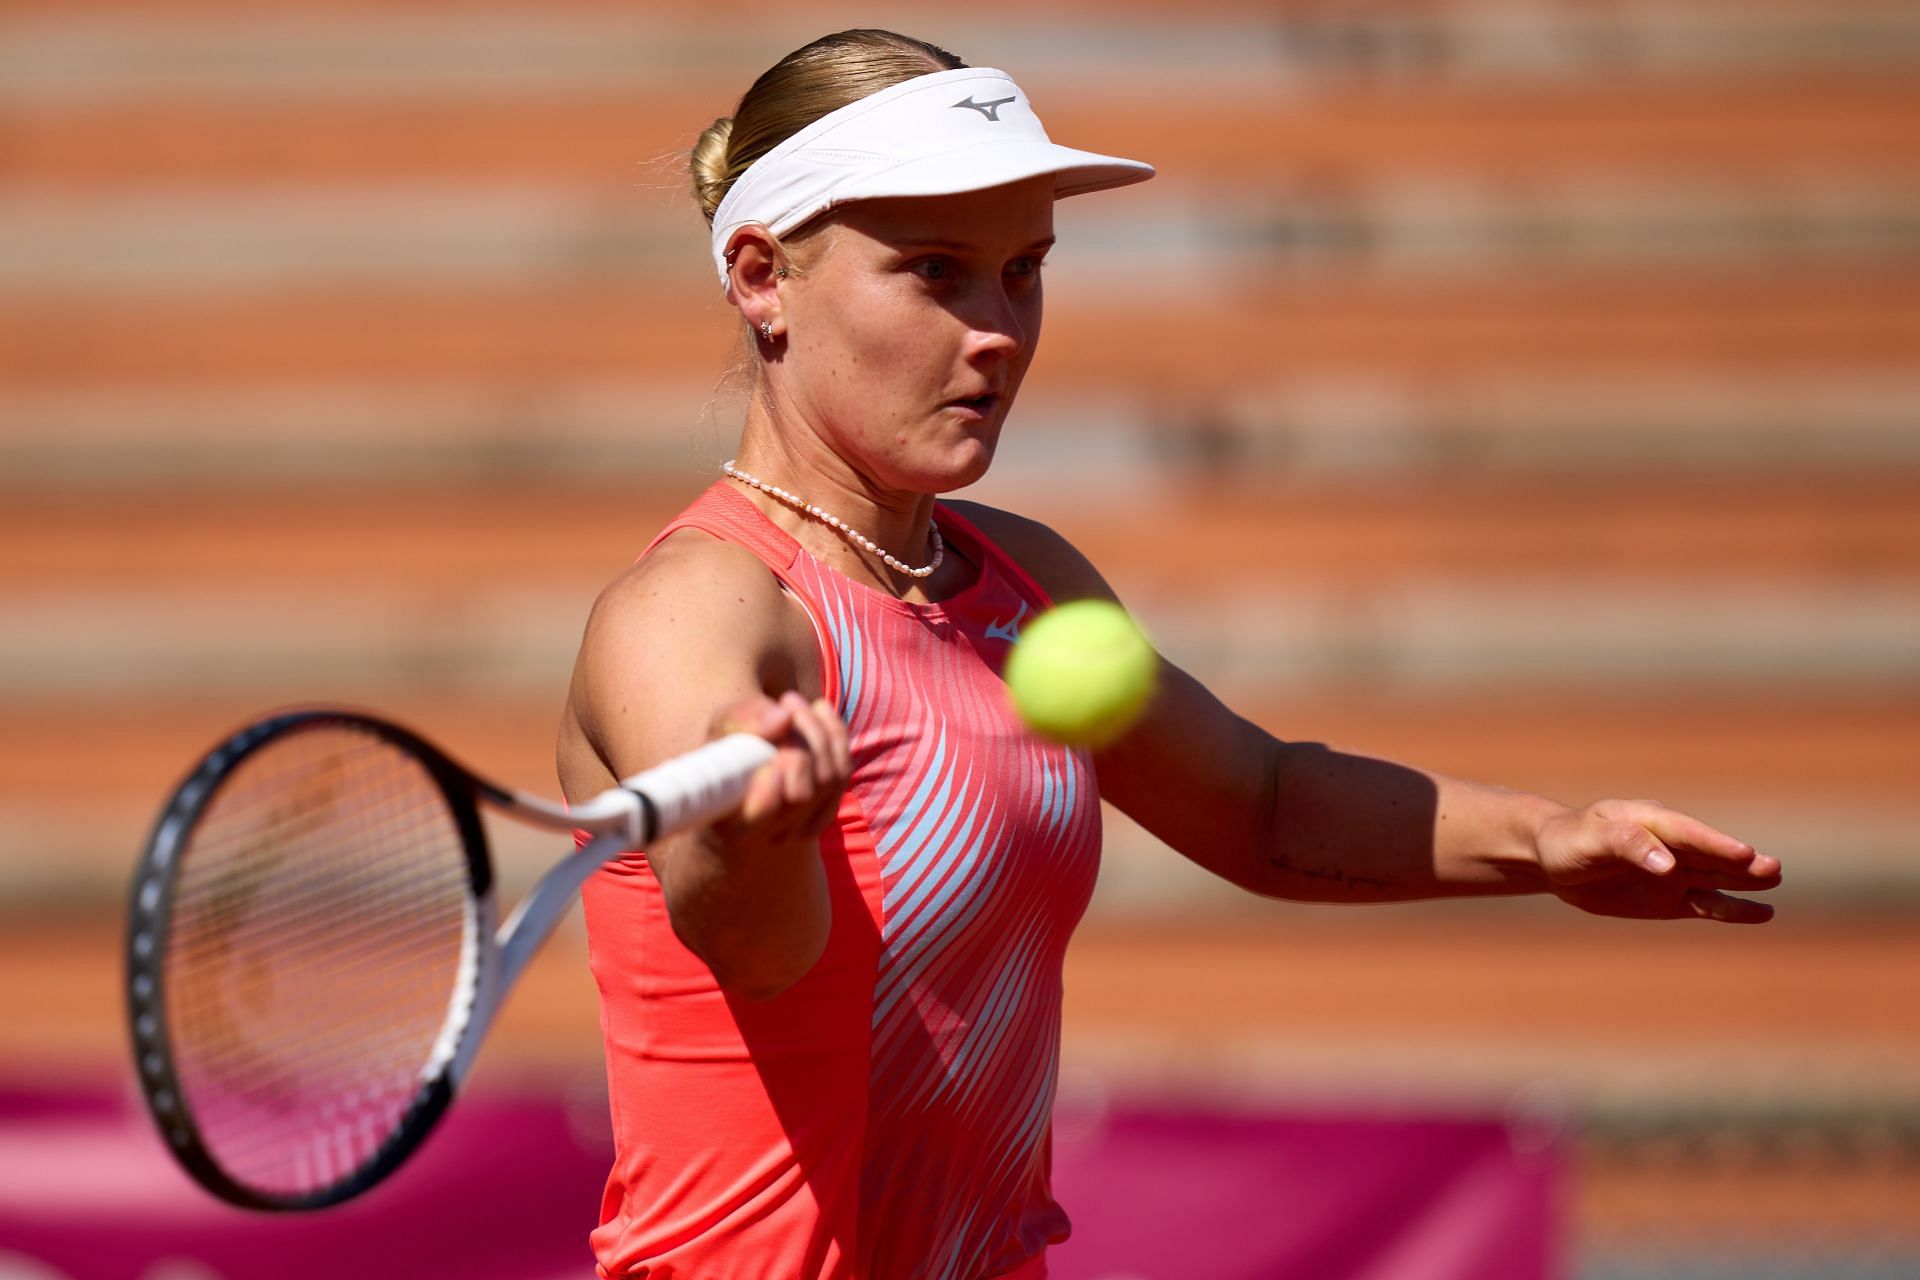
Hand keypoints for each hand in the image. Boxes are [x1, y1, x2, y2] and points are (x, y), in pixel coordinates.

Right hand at [712, 691, 851, 852]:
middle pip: (801, 793)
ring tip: (794, 702)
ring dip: (817, 730)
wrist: (745, 770)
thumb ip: (743, 721)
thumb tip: (782, 718)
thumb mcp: (722, 729)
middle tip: (785, 701)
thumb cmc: (727, 750)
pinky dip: (835, 734)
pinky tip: (818, 711)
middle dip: (799, 740)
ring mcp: (801, 829)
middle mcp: (768, 836)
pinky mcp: (825, 811)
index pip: (758, 817)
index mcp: (731, 824)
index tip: (771, 762)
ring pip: (827, 780)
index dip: (768, 794)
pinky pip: (843, 771)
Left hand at [1536, 799, 1781, 923]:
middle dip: (1740, 862)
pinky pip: (1707, 905)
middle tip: (1772, 868)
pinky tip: (1763, 913)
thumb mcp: (1588, 839)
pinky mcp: (1671, 899)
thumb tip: (1667, 864)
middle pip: (1710, 854)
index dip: (1714, 843)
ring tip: (1774, 879)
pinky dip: (1733, 910)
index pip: (1687, 833)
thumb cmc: (1568, 841)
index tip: (1743, 853)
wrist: (1553, 861)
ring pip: (1716, 877)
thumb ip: (1626, 844)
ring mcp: (1674, 873)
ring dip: (1745, 881)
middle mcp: (1669, 845)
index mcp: (1650, 820)